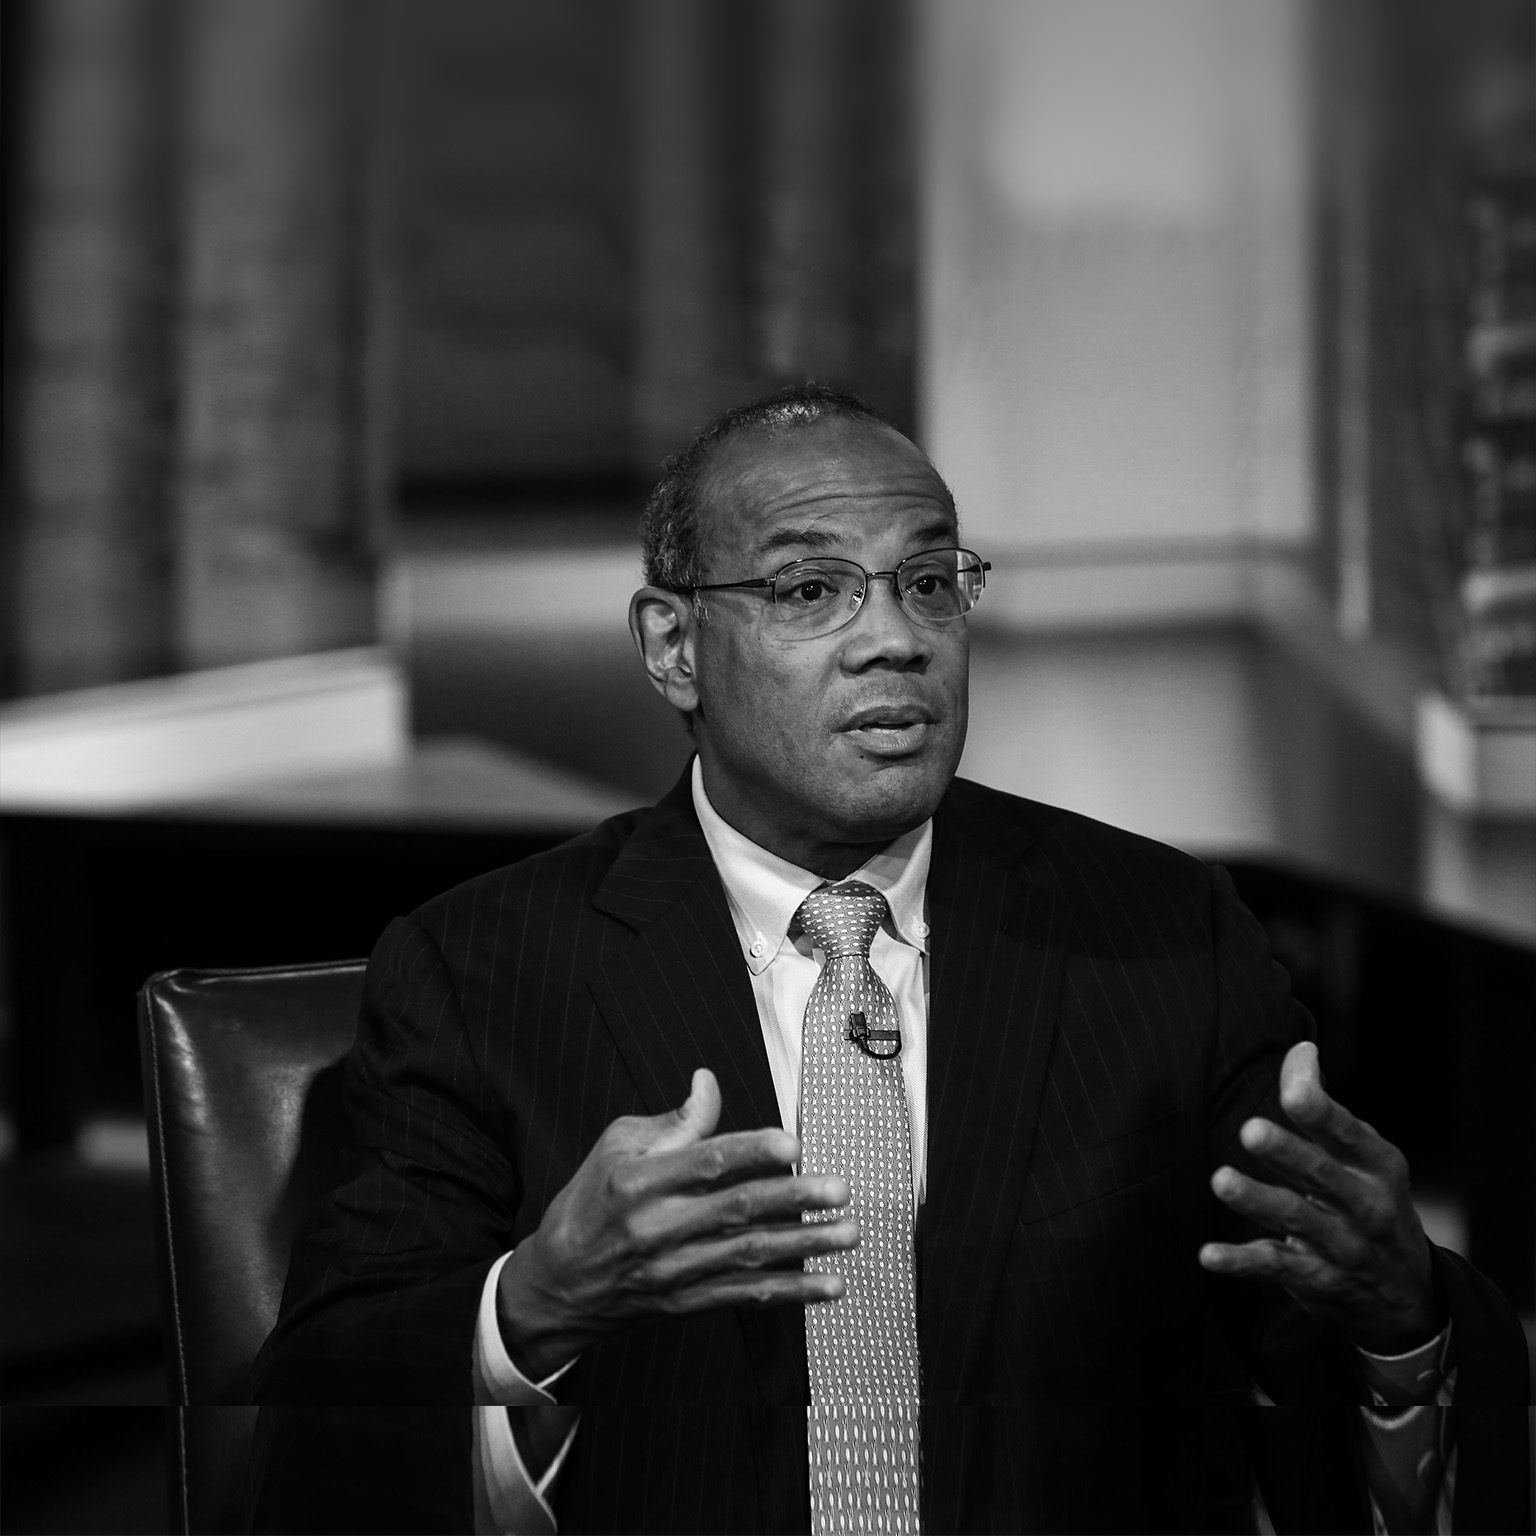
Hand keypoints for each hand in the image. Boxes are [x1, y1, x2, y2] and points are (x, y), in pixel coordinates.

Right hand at [497, 1067, 856, 1379]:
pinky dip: (792, 1292)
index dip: (751, 1152)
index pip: (705, 1163)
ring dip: (806, 1245)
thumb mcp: (617, 1146)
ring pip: (750, 1256)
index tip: (792, 1145)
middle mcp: (659, 1228)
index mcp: (640, 1182)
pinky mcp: (688, 1301)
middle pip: (736, 1212)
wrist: (558, 1282)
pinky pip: (747, 1297)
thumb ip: (674, 1121)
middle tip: (840, 1190)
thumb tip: (710, 1083)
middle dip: (795, 1200)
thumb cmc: (592, 1201)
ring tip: (848, 1233)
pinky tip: (830, 1284)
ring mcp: (675, 1270)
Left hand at [1198, 1041, 1435, 1353]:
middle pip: (1322, 1175)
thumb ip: (1325, 1107)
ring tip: (1221, 1180)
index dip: (1320, 1110)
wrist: (1408, 1294)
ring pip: (1296, 1220)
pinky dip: (1241, 1262)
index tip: (1291, 1089)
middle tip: (1252, 1131)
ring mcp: (1343, 1246)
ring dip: (1257, 1200)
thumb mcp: (1363, 1154)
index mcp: (1377, 1165)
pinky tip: (1208, 1254)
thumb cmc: (1370, 1199)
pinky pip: (1275, 1267)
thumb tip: (1301, 1047)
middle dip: (1288, 1153)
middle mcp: (1365, 1205)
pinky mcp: (1316, 1279)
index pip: (1348, 1133)